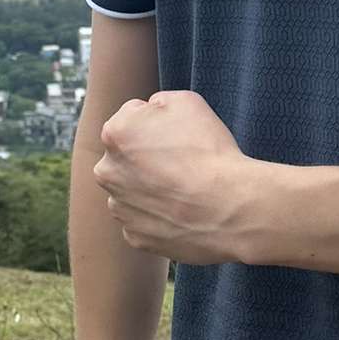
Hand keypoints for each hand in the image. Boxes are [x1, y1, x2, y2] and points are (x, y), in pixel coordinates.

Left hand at [93, 90, 257, 263]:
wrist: (230, 207)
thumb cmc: (210, 150)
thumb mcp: (186, 102)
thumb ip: (156, 103)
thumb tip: (149, 112)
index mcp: (114, 134)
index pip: (132, 120)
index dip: (159, 125)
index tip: (179, 136)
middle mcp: (107, 172)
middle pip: (127, 158)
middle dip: (146, 157)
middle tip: (182, 163)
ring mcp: (120, 208)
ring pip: (133, 191)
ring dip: (151, 188)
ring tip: (186, 190)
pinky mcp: (135, 237)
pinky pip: (145, 221)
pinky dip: (160, 217)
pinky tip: (184, 212)